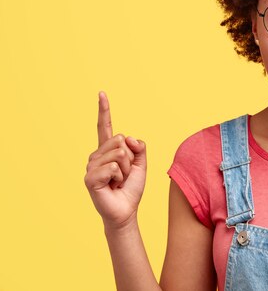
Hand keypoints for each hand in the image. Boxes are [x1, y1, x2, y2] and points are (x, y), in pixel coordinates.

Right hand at [84, 91, 146, 228]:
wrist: (126, 210)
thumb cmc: (131, 187)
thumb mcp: (141, 163)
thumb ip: (139, 146)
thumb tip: (128, 138)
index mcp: (108, 149)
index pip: (105, 126)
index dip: (104, 109)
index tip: (101, 93)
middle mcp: (97, 155)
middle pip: (121, 140)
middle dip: (130, 158)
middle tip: (123, 174)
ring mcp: (91, 166)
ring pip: (119, 153)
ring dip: (126, 169)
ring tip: (118, 181)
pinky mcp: (89, 178)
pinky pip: (113, 166)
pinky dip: (119, 176)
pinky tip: (112, 185)